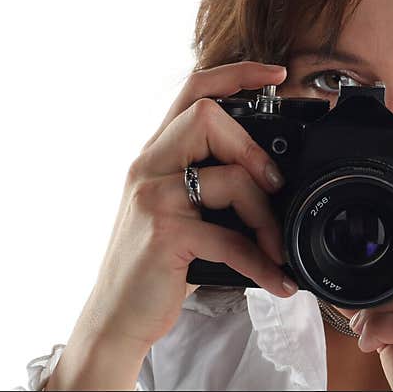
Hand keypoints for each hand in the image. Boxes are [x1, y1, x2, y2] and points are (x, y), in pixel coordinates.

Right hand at [49, 62, 296, 389]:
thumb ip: (209, 184)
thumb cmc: (156, 264)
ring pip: (228, 176)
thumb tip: (273, 178)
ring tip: (274, 246)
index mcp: (156, 155)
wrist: (116, 318)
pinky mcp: (163, 234)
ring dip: (265, 215)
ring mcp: (152, 198)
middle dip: (253, 150)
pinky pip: (230, 238)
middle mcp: (148, 167)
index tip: (276, 73)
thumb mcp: (178, 211)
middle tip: (273, 187)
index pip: (193, 92)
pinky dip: (261, 262)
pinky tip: (276, 279)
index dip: (236, 74)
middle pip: (208, 116)